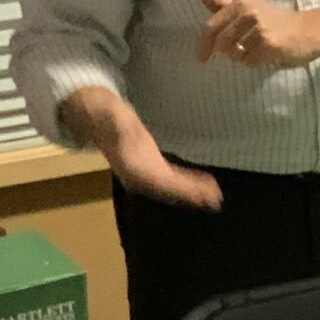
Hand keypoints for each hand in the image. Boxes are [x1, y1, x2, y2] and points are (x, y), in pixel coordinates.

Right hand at [108, 121, 222, 210]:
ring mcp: (147, 176)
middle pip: (167, 190)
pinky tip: (207, 186)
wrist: (102, 124)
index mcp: (130, 167)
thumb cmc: (109, 119)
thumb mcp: (112, 118)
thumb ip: (116, 123)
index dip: (176, 188)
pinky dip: (190, 185)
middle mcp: (139, 177)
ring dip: (193, 194)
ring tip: (216, 197)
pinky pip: (174, 182)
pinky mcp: (155, 171)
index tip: (195, 194)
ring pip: (172, 189)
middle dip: (189, 196)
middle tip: (214, 200)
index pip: (156, 181)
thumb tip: (120, 124)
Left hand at [199, 0, 319, 68]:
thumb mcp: (250, 8)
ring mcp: (259, 29)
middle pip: (221, 43)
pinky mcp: (270, 44)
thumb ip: (225, 5)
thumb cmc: (278, 21)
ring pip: (236, 55)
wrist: (311, 30)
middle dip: (229, 53)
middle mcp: (248, 13)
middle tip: (244, 52)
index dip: (204, 44)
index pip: (212, 26)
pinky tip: (268, 55)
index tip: (202, 59)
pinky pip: (250, 62)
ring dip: (244, 57)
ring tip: (259, 50)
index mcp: (240, 4)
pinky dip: (256, 63)